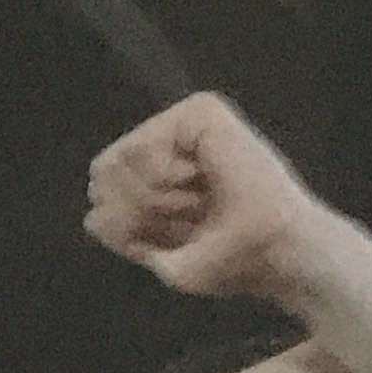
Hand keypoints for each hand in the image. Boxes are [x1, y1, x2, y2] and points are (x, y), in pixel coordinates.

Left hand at [83, 94, 328, 307]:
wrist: (279, 253)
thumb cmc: (236, 260)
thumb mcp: (167, 259)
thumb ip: (127, 237)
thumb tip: (92, 216)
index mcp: (170, 171)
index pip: (106, 188)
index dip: (130, 223)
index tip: (178, 236)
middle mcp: (175, 139)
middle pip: (105, 172)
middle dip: (141, 211)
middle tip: (192, 218)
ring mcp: (186, 121)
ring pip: (120, 161)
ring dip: (158, 200)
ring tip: (200, 202)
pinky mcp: (201, 111)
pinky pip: (143, 148)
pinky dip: (165, 179)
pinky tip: (199, 182)